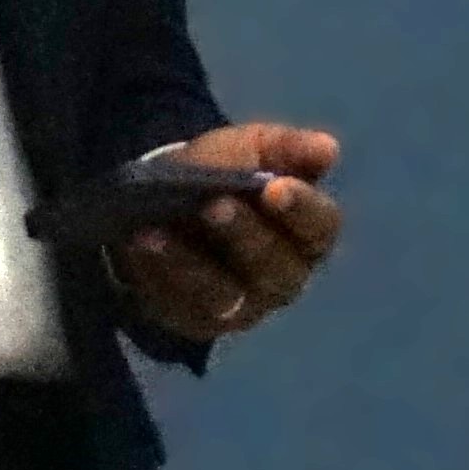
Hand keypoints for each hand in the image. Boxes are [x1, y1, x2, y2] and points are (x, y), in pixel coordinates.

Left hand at [116, 123, 342, 345]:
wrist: (171, 199)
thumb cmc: (227, 171)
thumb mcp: (253, 148)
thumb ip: (289, 148)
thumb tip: (328, 148)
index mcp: (308, 233)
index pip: (320, 226)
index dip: (300, 209)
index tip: (274, 188)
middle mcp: (284, 278)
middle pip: (275, 267)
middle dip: (244, 235)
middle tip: (213, 205)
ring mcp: (242, 306)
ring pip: (224, 294)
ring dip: (190, 263)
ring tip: (157, 234)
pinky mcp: (199, 321)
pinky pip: (181, 305)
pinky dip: (159, 275)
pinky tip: (139, 247)